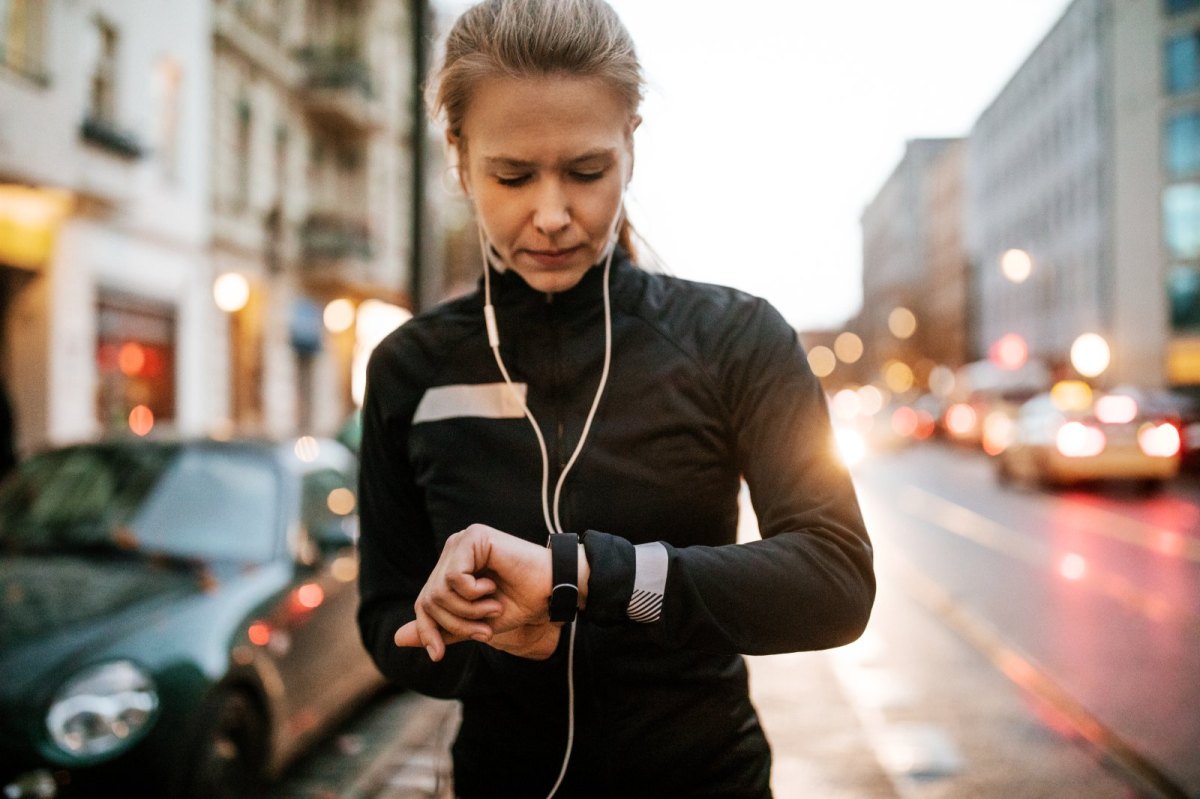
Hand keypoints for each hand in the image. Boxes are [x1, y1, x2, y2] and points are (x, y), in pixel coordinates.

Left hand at [393, 524, 554, 660]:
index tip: (438, 655)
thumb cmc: (519, 604)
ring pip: (439, 590)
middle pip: (429, 599)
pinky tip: (491, 586)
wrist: (551, 592)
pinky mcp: (474, 537)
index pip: (423, 603)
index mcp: (451, 568)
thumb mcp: (474, 623)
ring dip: (467, 611)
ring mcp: (462, 542)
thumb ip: (441, 628)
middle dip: (455, 624)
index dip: (428, 631)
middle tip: (483, 631)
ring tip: (492, 608)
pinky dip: (472, 593)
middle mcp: (453, 551)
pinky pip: (454, 577)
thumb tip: (397, 639)